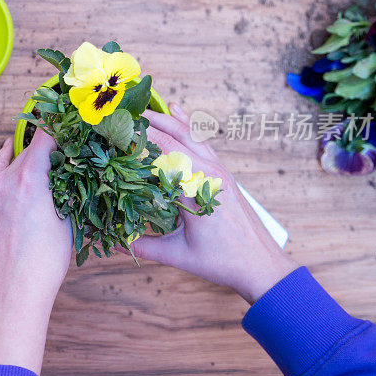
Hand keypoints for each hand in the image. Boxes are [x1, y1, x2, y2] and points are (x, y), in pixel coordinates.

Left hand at [0, 129, 72, 373]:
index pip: (45, 138)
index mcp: (27, 179)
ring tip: (37, 150)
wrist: (12, 293)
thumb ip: (67, 190)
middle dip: (45, 144)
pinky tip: (17, 173)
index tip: (69, 120)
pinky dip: (7, 171)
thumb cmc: (44, 263)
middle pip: (27, 150)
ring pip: (8, 163)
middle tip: (61, 141)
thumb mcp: (67, 221)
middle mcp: (4, 181)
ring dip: (23, 155)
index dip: (59, 127)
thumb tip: (74, 174)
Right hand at [129, 104, 298, 303]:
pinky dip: (187, 125)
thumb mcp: (177, 255)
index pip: (164, 153)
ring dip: (166, 119)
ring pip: (191, 134)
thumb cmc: (222, 262)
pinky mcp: (224, 173)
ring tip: (143, 110)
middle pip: (175, 136)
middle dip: (149, 123)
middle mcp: (210, 173)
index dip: (140, 139)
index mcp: (197, 190)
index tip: (117, 131)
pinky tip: (176, 111)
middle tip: (123, 114)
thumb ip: (143, 245)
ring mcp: (219, 170)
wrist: (261, 266)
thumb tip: (114, 239)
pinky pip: (202, 141)